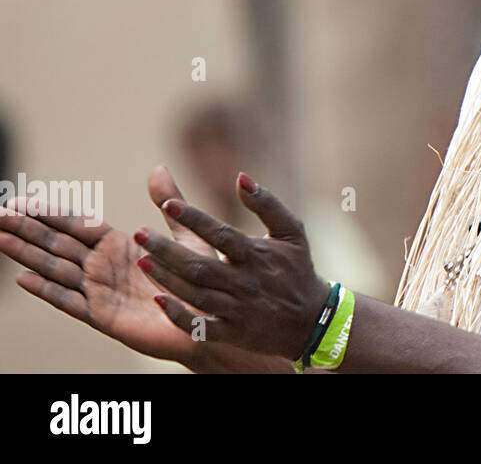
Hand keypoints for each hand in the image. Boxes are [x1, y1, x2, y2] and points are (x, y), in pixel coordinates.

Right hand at [0, 166, 236, 365]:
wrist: (209, 320)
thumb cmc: (200, 280)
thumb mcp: (186, 235)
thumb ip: (170, 202)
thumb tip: (158, 167)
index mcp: (119, 246)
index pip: (76, 224)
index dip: (49, 213)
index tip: (20, 199)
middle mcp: (103, 267)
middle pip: (57, 244)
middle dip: (27, 229)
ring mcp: (99, 291)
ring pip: (55, 269)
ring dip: (27, 254)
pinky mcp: (102, 315)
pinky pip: (69, 301)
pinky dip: (47, 289)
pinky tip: (23, 279)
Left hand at [137, 172, 331, 360]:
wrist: (312, 320)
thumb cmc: (298, 268)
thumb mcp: (291, 231)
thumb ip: (267, 203)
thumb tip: (241, 177)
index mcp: (257, 255)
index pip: (221, 234)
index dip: (194, 220)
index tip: (168, 205)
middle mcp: (245, 282)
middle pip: (200, 266)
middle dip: (167, 250)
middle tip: (138, 234)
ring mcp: (238, 310)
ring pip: (196, 294)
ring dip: (166, 279)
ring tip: (141, 260)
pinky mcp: (232, 333)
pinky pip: (201, 326)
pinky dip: (179, 315)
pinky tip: (159, 300)